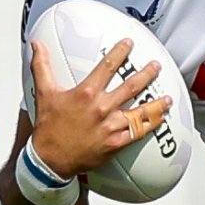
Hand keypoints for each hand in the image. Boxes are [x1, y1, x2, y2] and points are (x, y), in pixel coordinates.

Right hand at [24, 34, 169, 183]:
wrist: (50, 160)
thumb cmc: (49, 128)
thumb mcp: (44, 94)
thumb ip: (42, 67)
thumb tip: (37, 44)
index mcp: (86, 93)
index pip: (108, 66)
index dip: (120, 52)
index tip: (129, 44)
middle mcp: (102, 108)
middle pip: (131, 86)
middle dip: (147, 73)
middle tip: (156, 66)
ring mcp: (111, 126)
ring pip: (140, 111)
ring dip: (156, 104)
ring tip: (168, 98)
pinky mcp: (116, 143)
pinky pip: (138, 133)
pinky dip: (151, 126)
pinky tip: (160, 120)